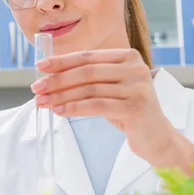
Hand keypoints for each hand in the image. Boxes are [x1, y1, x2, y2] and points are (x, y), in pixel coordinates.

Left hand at [31, 48, 184, 163]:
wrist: (157, 138)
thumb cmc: (128, 111)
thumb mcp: (110, 88)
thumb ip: (89, 78)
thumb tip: (50, 76)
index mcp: (128, 56)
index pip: (87, 56)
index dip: (61, 61)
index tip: (40, 67)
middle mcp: (135, 68)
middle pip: (86, 72)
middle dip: (57, 80)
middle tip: (36, 88)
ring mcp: (138, 87)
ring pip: (89, 89)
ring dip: (61, 96)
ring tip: (43, 102)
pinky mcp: (136, 107)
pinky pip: (96, 106)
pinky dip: (74, 108)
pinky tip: (59, 111)